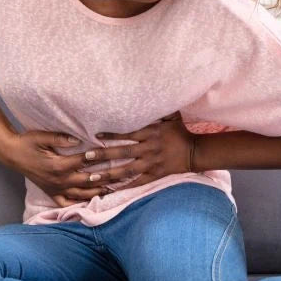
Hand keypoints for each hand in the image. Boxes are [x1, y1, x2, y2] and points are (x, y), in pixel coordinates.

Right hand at [0, 130, 114, 207]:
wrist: (11, 154)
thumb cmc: (27, 142)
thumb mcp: (41, 136)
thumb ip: (60, 137)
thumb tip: (78, 139)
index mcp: (58, 165)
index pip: (83, 161)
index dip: (99, 158)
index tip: (114, 155)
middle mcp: (59, 180)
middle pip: (87, 180)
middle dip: (106, 178)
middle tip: (123, 175)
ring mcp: (55, 189)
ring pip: (81, 194)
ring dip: (98, 192)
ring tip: (114, 189)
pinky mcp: (52, 193)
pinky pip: (68, 202)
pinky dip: (80, 204)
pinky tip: (91, 202)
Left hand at [80, 111, 198, 190]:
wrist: (194, 152)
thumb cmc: (180, 132)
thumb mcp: (171, 116)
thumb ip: (159, 107)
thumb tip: (150, 90)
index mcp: (150, 134)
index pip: (127, 135)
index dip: (111, 135)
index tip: (95, 135)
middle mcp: (148, 149)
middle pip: (122, 153)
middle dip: (104, 155)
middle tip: (86, 157)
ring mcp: (151, 164)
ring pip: (126, 171)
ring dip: (109, 174)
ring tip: (92, 177)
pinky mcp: (154, 175)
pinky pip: (137, 182)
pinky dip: (124, 187)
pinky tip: (110, 190)